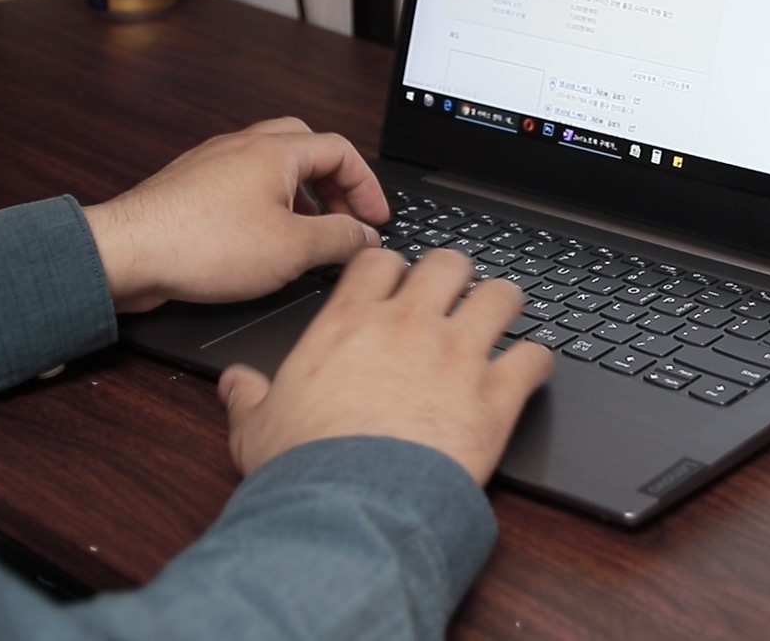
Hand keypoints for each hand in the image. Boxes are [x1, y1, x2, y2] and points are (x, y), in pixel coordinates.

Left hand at [83, 118, 388, 312]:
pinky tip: (263, 242)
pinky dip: (266, 205)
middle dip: (333, 183)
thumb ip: (338, 239)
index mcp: (275, 150)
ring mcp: (213, 163)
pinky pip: (242, 185)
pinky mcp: (190, 187)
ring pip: (271, 167)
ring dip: (299, 196)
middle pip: (306, 148)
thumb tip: (364, 236)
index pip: (341, 151)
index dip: (366, 186)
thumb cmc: (201, 245)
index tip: (374, 218)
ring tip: (308, 234)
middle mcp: (242, 146)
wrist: (126, 253)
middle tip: (344, 217)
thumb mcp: (292, 250)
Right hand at [216, 248, 554, 483]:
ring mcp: (457, 355)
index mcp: (350, 325)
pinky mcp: (495, 394)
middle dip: (455, 274)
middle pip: (447, 263)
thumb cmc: (305, 467)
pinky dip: (537, 362)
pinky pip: (533, 358)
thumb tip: (232, 384)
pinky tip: (531, 370)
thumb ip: (247, 397)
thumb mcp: (256, 428)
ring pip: (500, 296)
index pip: (380, 262)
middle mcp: (408, 326)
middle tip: (456, 294)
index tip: (397, 281)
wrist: (352, 507)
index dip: (393, 268)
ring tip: (504, 316)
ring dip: (504, 304)